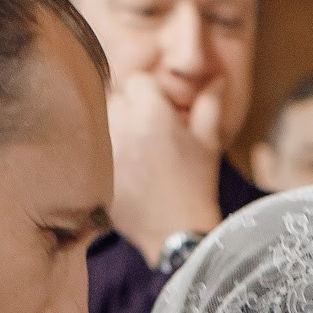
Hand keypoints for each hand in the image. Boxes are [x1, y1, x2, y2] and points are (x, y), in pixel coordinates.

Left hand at [107, 73, 227, 262]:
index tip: (163, 111)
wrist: (175, 232)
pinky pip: (96, 149)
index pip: (138, 80)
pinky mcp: (94, 170)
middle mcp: (121, 123)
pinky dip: (107, 154)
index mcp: (150, 109)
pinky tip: (128, 170)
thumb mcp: (208, 141)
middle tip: (151, 131)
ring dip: (117, 128)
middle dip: (132, 108)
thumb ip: (210, 103)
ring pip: (103, 121)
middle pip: (117, 97)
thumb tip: (218, 79)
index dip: (151, 93)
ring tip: (138, 150)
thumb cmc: (196, 184)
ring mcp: (104, 147)